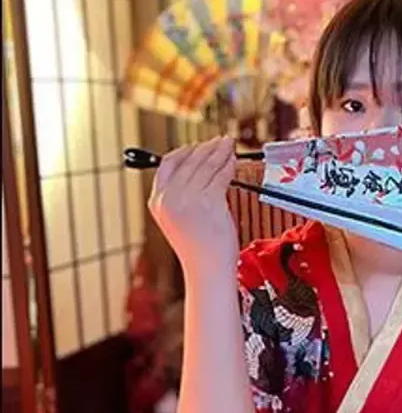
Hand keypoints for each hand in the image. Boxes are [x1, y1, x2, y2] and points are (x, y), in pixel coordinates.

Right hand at [148, 135, 238, 278]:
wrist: (208, 270)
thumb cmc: (200, 250)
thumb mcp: (180, 219)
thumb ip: (182, 195)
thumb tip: (200, 168)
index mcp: (157, 201)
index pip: (167, 164)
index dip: (185, 152)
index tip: (199, 147)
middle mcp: (169, 199)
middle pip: (189, 161)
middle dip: (207, 148)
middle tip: (220, 141)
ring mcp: (188, 200)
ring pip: (206, 166)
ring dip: (220, 152)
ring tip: (229, 146)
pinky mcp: (208, 202)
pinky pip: (220, 176)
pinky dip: (228, 165)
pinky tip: (233, 161)